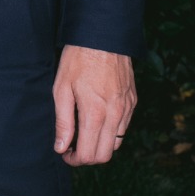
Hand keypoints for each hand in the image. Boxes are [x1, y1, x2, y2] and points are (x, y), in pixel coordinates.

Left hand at [52, 45, 135, 165]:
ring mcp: (127, 109)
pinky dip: (110, 132)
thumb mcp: (62, 88)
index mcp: (95, 113)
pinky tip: (97, 120)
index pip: (89, 154)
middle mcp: (115, 115)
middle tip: (72, 147)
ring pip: (116, 144)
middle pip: (105, 156)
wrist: (104, 36)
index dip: (74, 160)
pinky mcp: (133, 102)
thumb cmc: (78, 59)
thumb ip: (63, 121)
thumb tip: (61, 147)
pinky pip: (123, 128)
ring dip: (99, 146)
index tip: (64, 153)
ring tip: (83, 133)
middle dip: (87, 157)